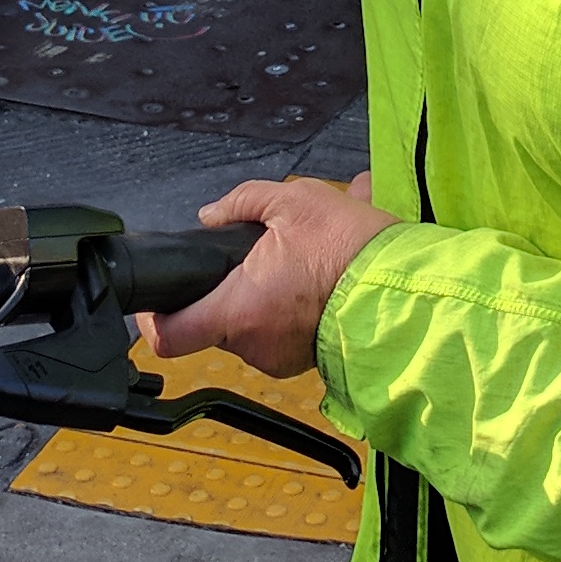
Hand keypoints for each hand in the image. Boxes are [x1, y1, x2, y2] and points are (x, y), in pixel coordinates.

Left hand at [143, 172, 398, 381]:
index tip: (158, 299)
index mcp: (237, 308)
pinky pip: (279, 335)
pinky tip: (312, 284)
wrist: (406, 287)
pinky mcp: (305, 361)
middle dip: (230, 289)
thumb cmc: (351, 250)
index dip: (154, 318)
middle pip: (213, 321)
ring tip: (296, 266)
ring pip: (250, 326)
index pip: (169, 336)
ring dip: (262, 299)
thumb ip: (243, 202)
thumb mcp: (294, 201)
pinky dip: (288, 312)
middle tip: (258, 259)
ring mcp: (279, 357)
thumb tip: (211, 214)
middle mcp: (253, 343)